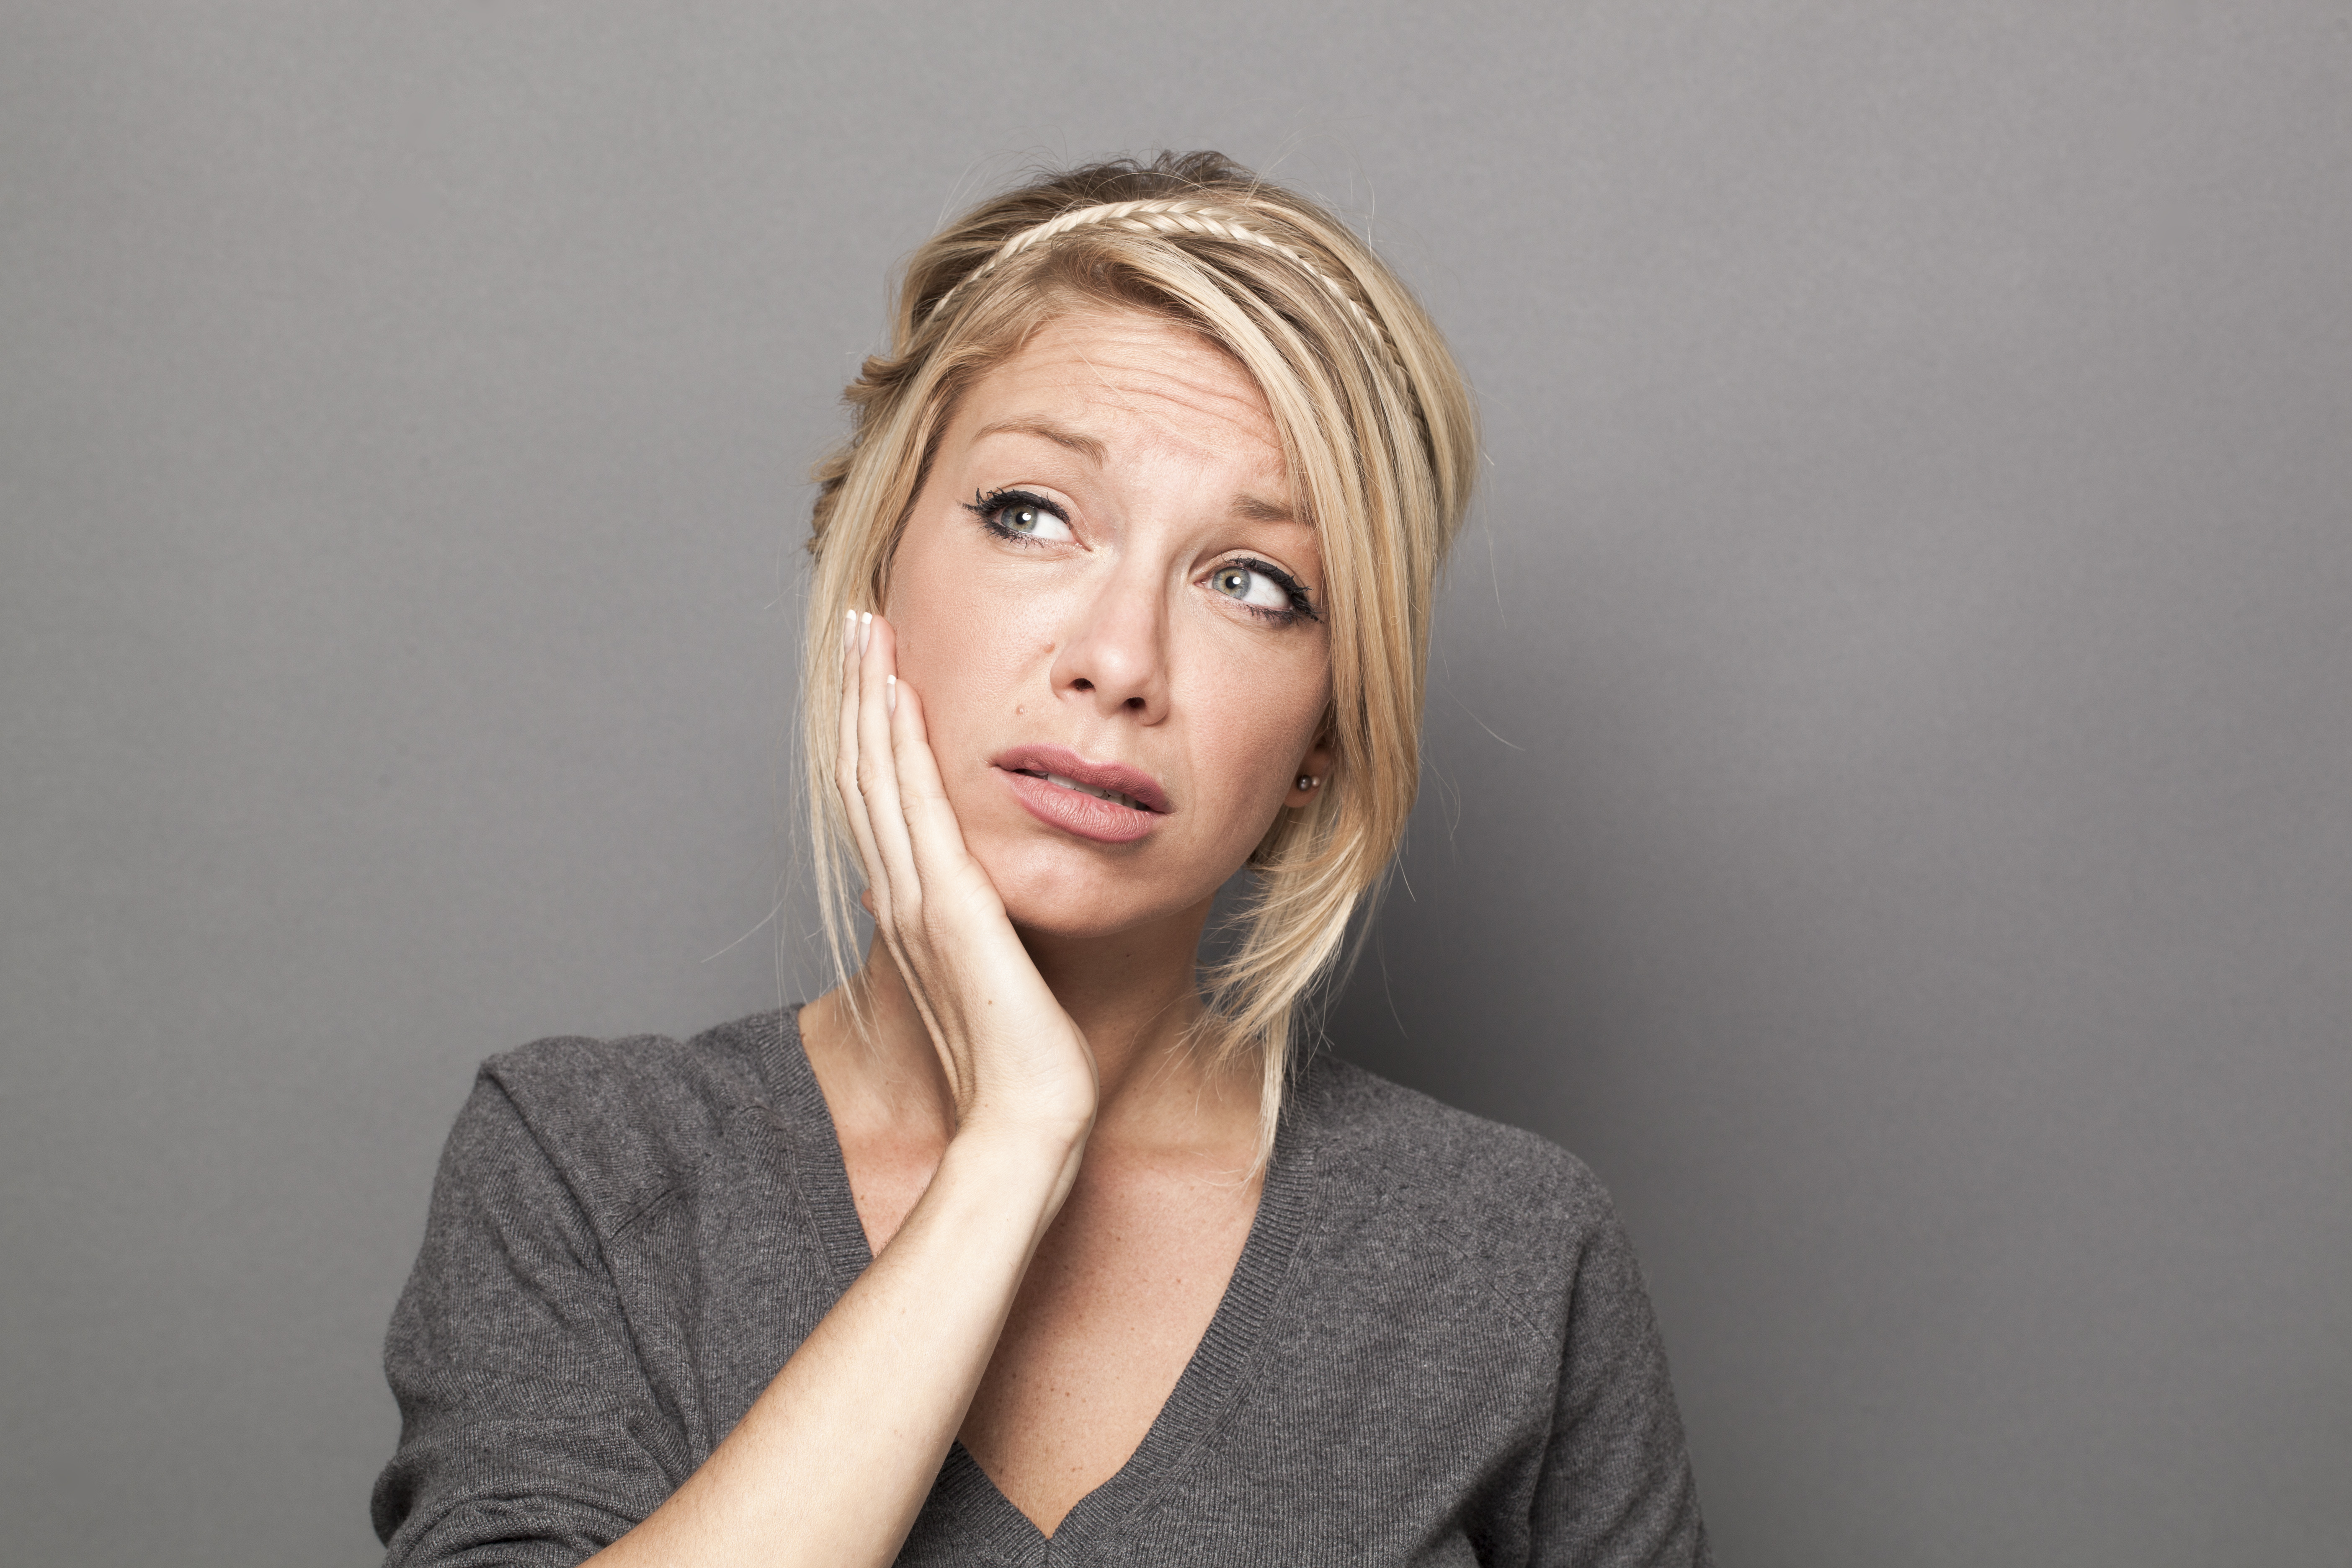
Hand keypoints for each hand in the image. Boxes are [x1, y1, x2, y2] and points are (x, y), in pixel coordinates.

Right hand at [834, 611, 1099, 1149]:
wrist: (1028, 1116)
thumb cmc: (1028, 1052)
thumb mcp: (1003, 969)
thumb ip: (987, 928)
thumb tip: (990, 901)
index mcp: (916, 909)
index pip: (881, 800)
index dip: (870, 730)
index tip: (874, 669)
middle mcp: (905, 896)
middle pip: (865, 772)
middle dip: (859, 693)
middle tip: (856, 624)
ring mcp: (920, 898)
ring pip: (879, 776)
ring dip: (871, 697)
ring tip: (866, 632)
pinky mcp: (949, 905)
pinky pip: (917, 807)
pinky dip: (901, 746)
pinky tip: (900, 694)